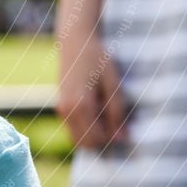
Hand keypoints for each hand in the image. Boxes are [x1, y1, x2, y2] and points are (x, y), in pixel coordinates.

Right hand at [56, 32, 127, 149]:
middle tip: (117, 124)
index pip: (97, 139)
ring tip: (107, 114)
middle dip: (103, 140)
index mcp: (81, 106)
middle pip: (85, 144)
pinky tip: (97, 110)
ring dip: (94, 134)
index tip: (126, 128)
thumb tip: (122, 138)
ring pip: (78, 139)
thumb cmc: (98, 59)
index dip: (114, 139)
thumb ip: (117, 112)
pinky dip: (86, 127)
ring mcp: (61, 109)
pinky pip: (74, 128)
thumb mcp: (114, 83)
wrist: (75, 42)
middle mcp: (67, 111)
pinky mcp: (60, 106)